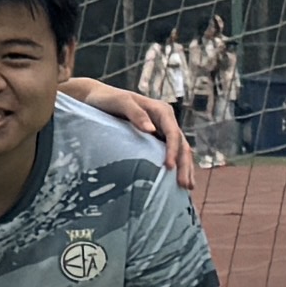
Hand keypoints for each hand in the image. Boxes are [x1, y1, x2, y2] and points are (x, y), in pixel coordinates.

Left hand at [73, 72, 198, 185]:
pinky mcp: (156, 140)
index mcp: (161, 110)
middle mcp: (165, 121)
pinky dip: (176, 167)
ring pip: (180, 151)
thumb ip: (135, 114)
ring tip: (187, 187)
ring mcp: (162, 131)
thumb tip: (152, 130)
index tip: (169, 167)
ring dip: (185, 168)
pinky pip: (170, 154)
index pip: (173, 133)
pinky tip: (176, 181)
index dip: (173, 151)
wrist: (97, 99)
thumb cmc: (107, 99)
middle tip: (185, 185)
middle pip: (181, 144)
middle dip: (184, 165)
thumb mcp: (120, 102)